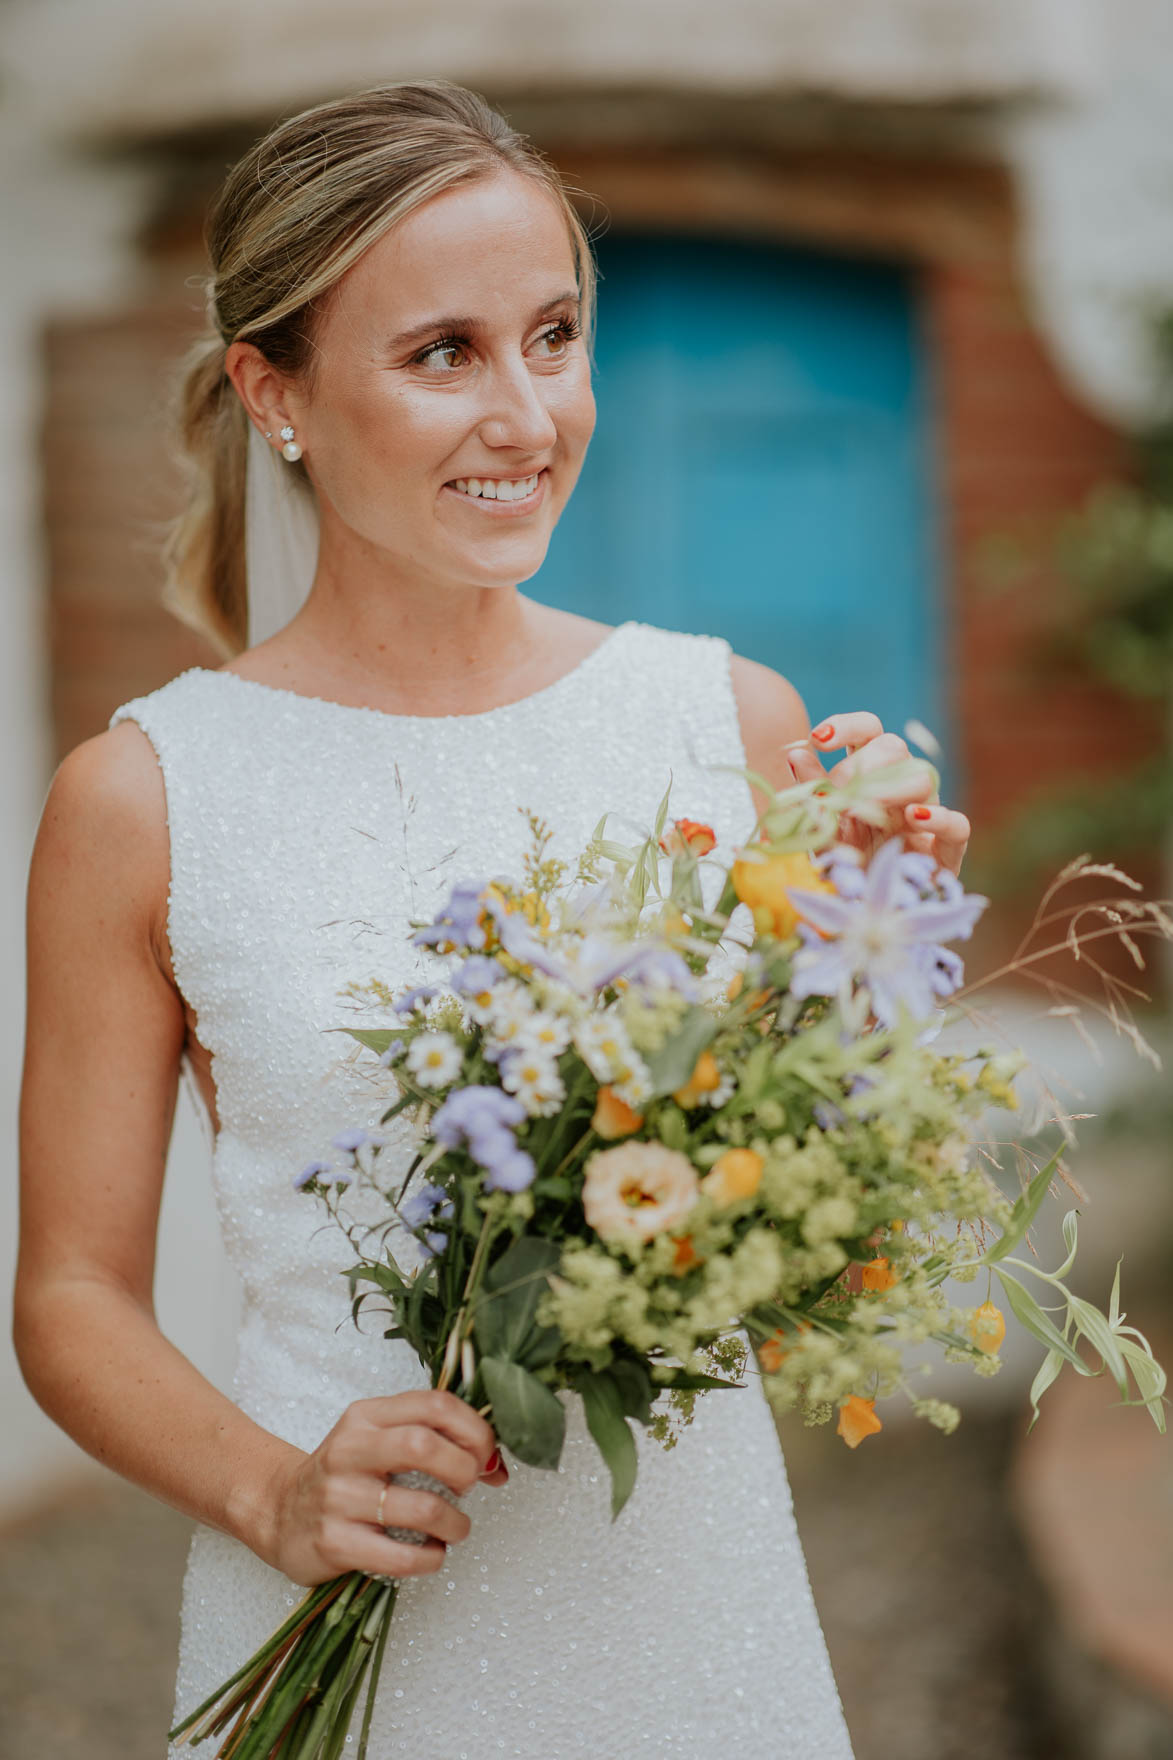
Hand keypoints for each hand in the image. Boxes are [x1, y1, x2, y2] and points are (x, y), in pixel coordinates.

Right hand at [256, 1390, 506, 1586]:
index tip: (486, 1454)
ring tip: (455, 1529)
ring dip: (455, 1524)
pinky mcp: (334, 1543)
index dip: (474, 1429)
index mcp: (367, 1416)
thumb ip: (435, 1441)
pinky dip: (430, 1558)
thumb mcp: (380, 1442)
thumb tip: (498, 1466)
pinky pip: (401, 1556)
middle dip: (464, 1470)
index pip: (434, 1404)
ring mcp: (339, 1497)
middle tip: (469, 1488)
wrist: (279, 1512)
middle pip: (424, 1446)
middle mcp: (350, 1450)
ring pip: (421, 1507)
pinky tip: (431, 1553)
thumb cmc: (347, 1476)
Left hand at [786, 712, 970, 875]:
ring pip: (924, 777)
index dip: (847, 726)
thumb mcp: (818, 830)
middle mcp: (897, 791)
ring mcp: (924, 819)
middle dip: (863, 761)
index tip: (818, 738)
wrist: (864, 919)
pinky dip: (940, 818)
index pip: (867, 732)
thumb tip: (795, 752)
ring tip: (865, 805)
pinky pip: (958, 825)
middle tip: (838, 790)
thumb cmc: (842, 868)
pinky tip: (915, 818)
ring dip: (892, 785)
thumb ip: (810, 792)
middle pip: (894, 747)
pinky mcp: (945, 854)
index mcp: (867, 778)